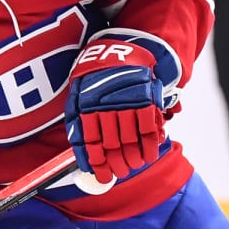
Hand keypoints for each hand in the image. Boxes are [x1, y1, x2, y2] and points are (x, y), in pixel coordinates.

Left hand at [63, 40, 167, 184]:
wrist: (118, 51)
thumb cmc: (94, 79)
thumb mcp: (77, 98)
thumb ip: (78, 126)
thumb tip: (83, 159)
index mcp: (86, 107)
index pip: (92, 144)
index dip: (99, 164)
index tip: (104, 177)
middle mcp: (105, 106)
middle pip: (113, 144)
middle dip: (118, 164)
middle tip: (122, 172)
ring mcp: (126, 102)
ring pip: (131, 139)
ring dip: (134, 158)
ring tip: (135, 165)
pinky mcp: (145, 98)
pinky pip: (148, 128)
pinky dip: (150, 145)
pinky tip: (150, 154)